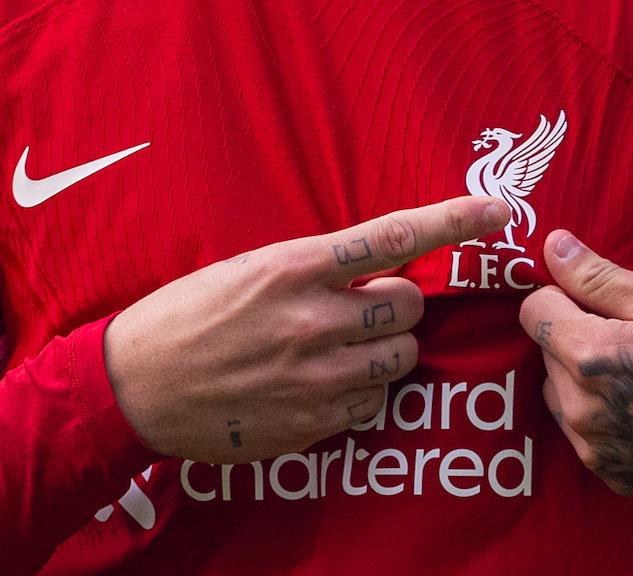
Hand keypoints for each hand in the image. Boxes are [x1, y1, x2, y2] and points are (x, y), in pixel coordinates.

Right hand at [104, 196, 510, 463]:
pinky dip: (362, 392)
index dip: (454, 221)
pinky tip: (322, 386)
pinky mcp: (312, 420)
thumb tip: (374, 270)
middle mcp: (312, 318)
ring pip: (401, 358)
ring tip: (339, 350)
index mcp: (293, 266)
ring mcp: (314, 374)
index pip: (393, 236)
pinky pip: (374, 403)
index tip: (498, 211)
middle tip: (362, 311)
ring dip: (384, 351)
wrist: (134, 385)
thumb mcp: (246, 270)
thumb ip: (314, 269)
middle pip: (408, 306)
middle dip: (396, 307)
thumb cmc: (186, 317)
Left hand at [519, 230, 632, 501]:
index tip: (593, 301)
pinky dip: (602, 417)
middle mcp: (582, 410)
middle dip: (574, 338)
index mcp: (591, 357)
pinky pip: (583, 434)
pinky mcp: (613, 475)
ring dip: (582, 380)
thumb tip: (551, 247)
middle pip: (546, 355)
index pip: (533, 312)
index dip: (560, 297)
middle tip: (631, 338)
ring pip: (559, 395)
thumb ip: (598, 277)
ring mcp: (596, 449)